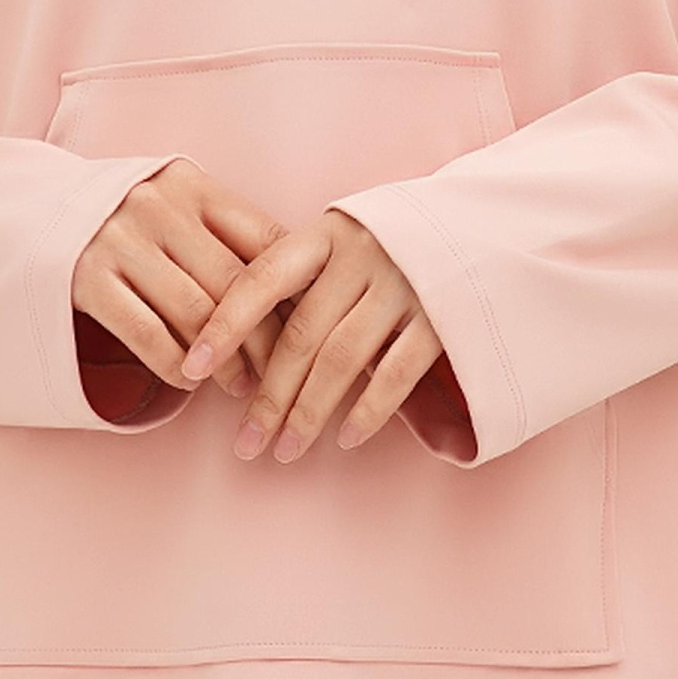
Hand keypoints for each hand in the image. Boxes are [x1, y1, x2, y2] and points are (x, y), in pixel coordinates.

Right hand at [72, 158, 289, 404]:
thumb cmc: (127, 219)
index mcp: (191, 184)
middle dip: (266, 338)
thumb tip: (298, 292)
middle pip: (236, 283)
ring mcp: (119, 241)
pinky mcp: (86, 278)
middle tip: (281, 373)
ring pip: (195, 313)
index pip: (265, 237)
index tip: (312, 327)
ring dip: (226, 360)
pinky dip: (175, 365)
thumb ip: (224, 233)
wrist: (32, 210)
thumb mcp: (175, 205)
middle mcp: (157, 206)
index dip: (295, 289)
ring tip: (242, 386)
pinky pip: (146, 333)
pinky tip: (190, 382)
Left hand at [178, 208, 450, 461]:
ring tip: (285, 450)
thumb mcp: (345, 244)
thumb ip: (303, 280)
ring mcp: (405, 284)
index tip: (191, 367)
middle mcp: (362, 254)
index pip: (261, 279)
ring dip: (309, 413)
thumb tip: (237, 345)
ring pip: (341, 360)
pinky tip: (345, 438)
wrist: (486, 228)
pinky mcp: (443, 315)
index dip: (224, 324)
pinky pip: (394, 374)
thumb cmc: (394, 247)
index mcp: (326, 234)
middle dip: (268, 396)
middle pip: (300, 335)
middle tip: (245, 444)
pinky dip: (368, 411)